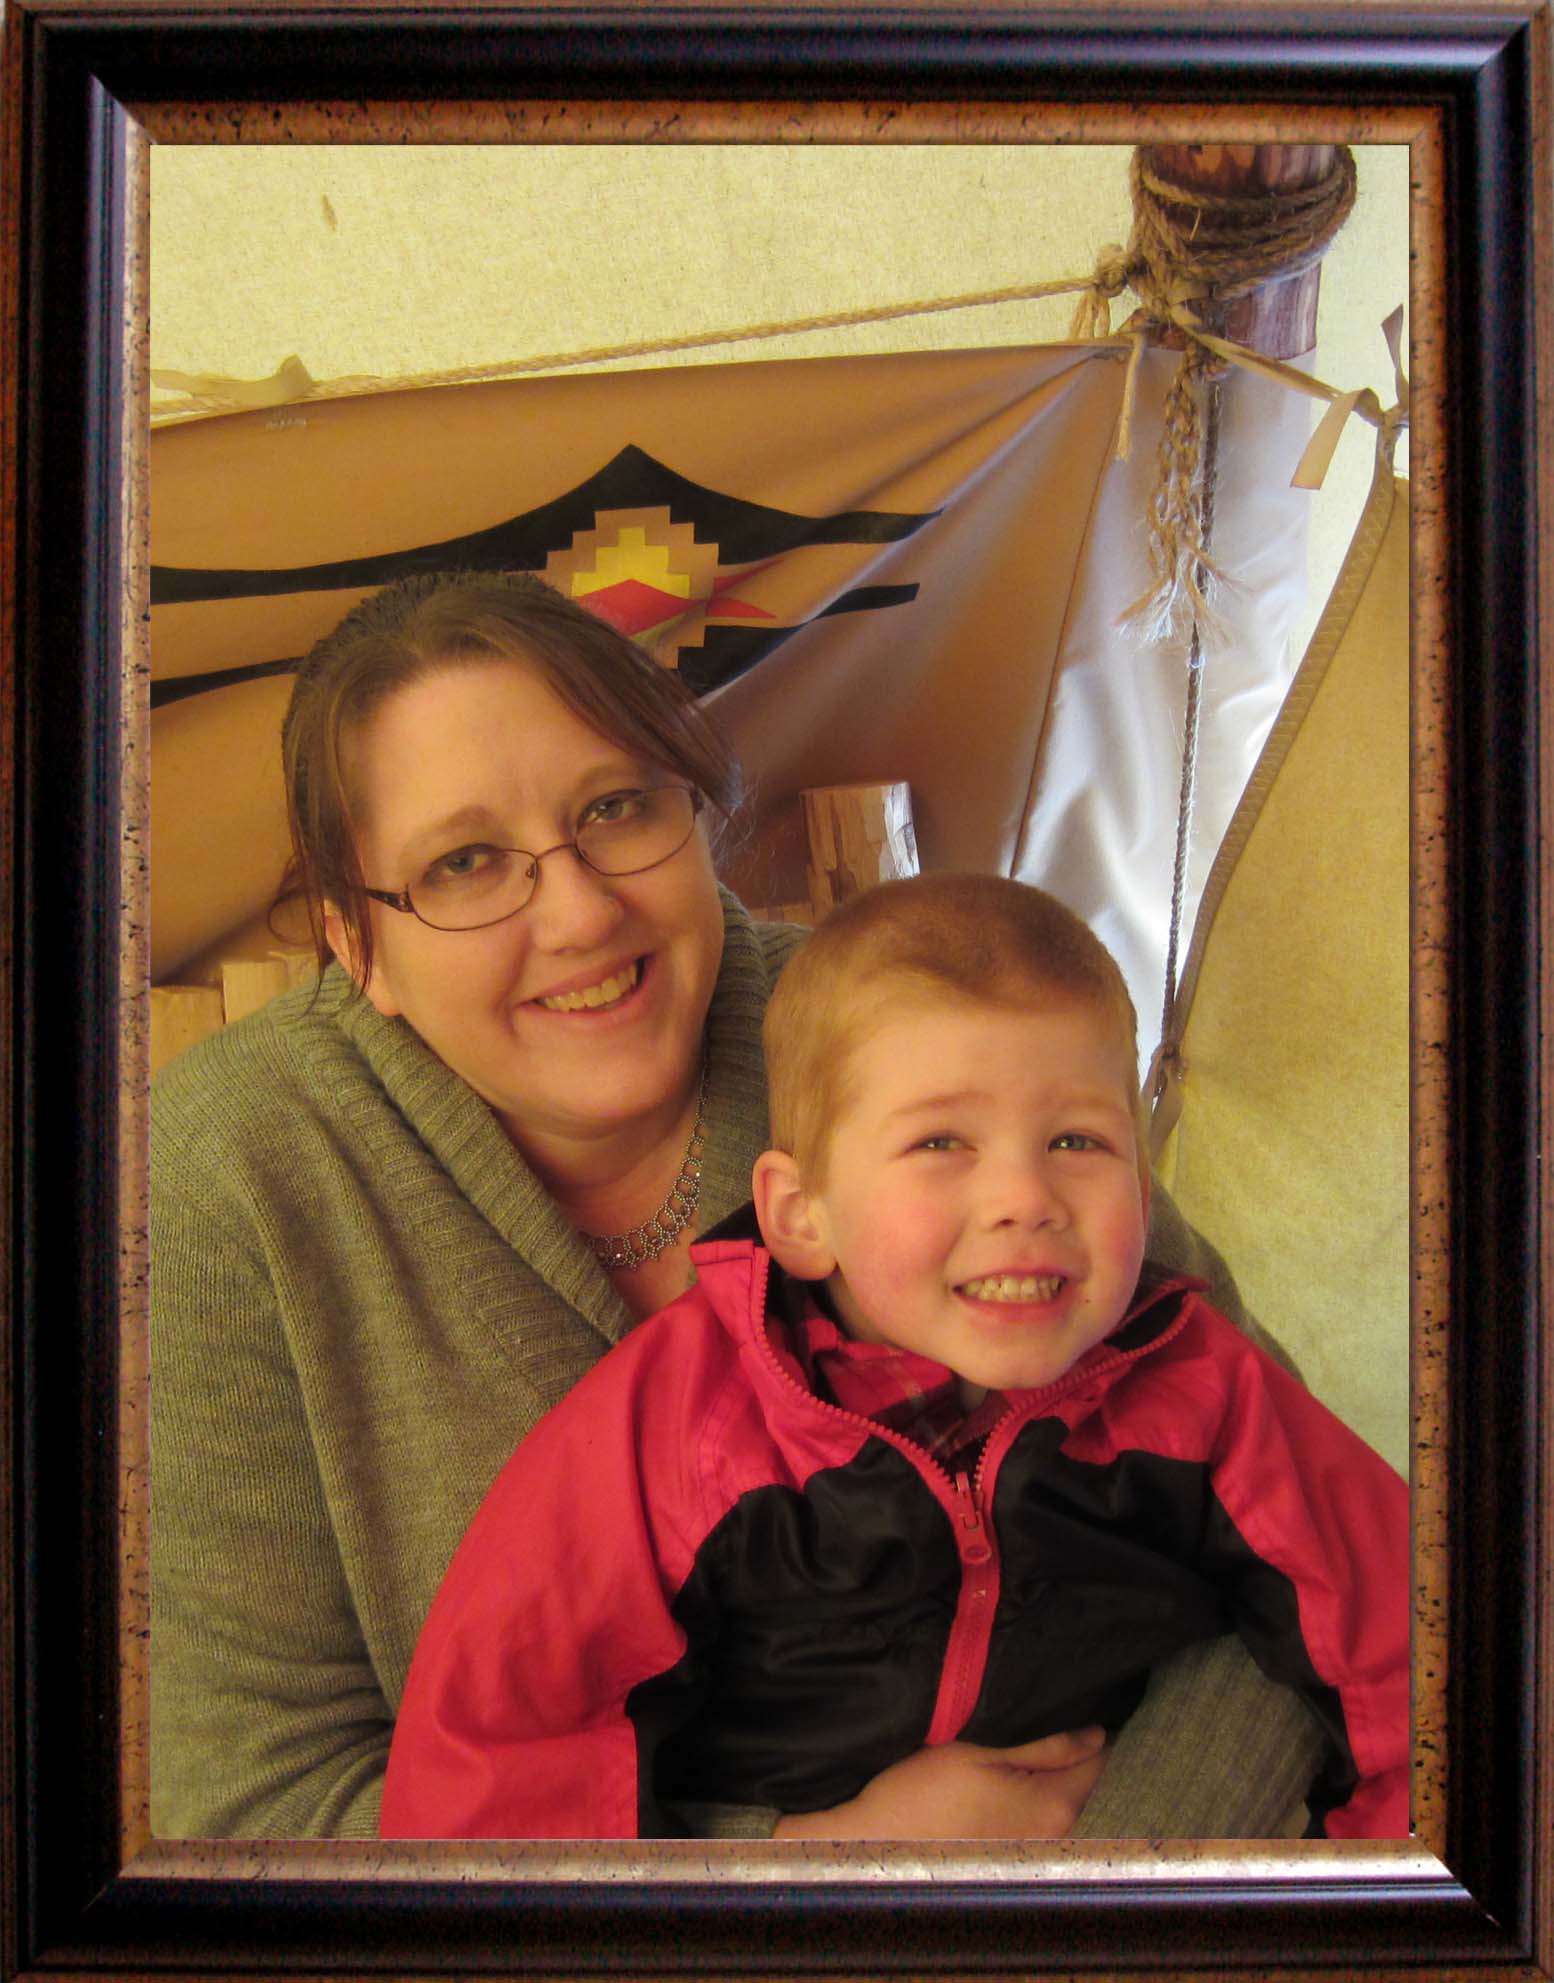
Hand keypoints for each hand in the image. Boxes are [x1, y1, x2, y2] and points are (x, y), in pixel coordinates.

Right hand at [771, 1727, 1108, 1840]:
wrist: (877, 1842)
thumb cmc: (924, 1791)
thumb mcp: (985, 1747)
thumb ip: (1046, 1742)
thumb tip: (1095, 1733)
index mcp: (1053, 1804)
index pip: (1098, 1758)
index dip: (1088, 1724)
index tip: (1068, 1700)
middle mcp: (1053, 1833)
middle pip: (1080, 1779)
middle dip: (1068, 1747)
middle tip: (1035, 1711)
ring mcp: (1032, 1848)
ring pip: (1057, 1794)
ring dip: (1045, 1769)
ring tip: (1013, 1737)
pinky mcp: (1010, 1852)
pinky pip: (1036, 1811)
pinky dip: (1028, 1790)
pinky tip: (999, 1774)